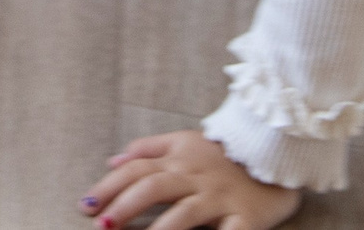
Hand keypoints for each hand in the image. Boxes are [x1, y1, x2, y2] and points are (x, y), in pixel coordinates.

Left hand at [80, 130, 300, 229]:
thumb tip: (111, 161)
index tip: (85, 204)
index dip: (109, 186)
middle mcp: (196, 177)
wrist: (277, 150)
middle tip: (101, 226)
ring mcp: (221, 198)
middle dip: (125, 207)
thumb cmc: (223, 152)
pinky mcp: (247, 218)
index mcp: (179, 159)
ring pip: (185, 214)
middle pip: (154, 187)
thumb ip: (147, 149)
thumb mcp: (183, 141)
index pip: (136, 169)